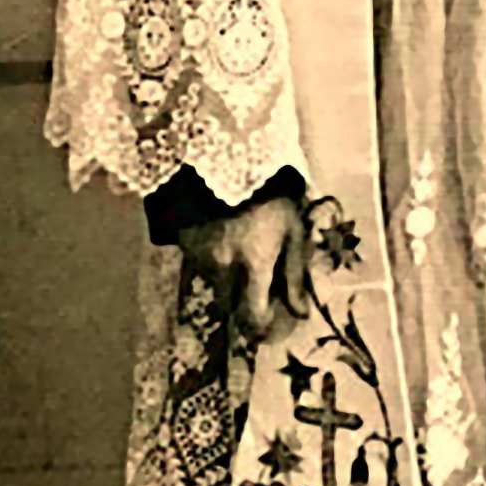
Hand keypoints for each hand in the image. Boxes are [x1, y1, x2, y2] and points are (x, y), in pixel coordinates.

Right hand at [178, 195, 309, 342]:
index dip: (260, 327)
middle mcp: (224, 267)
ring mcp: (200, 255)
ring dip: (227, 286)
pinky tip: (223, 248)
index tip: (268, 325)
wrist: (227, 159)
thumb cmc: (271, 195)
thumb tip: (301, 313)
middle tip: (254, 301)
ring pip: (214, 287)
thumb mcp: (292, 231)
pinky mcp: (184, 243)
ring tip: (240, 264)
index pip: (252, 315)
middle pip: (230, 306)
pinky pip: (199, 267)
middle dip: (242, 308)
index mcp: (254, 265)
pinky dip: (212, 266)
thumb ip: (295, 274)